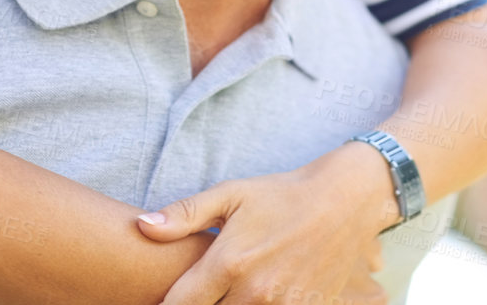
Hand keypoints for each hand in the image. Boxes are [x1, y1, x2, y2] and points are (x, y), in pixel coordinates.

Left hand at [138, 147, 399, 304]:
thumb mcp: (232, 193)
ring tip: (227, 292)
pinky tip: (255, 298)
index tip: (160, 301)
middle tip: (199, 295)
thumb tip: (142, 227)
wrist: (345, 200)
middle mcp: (254, 291)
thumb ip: (185, 214)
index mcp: (229, 262)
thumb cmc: (282, 194)